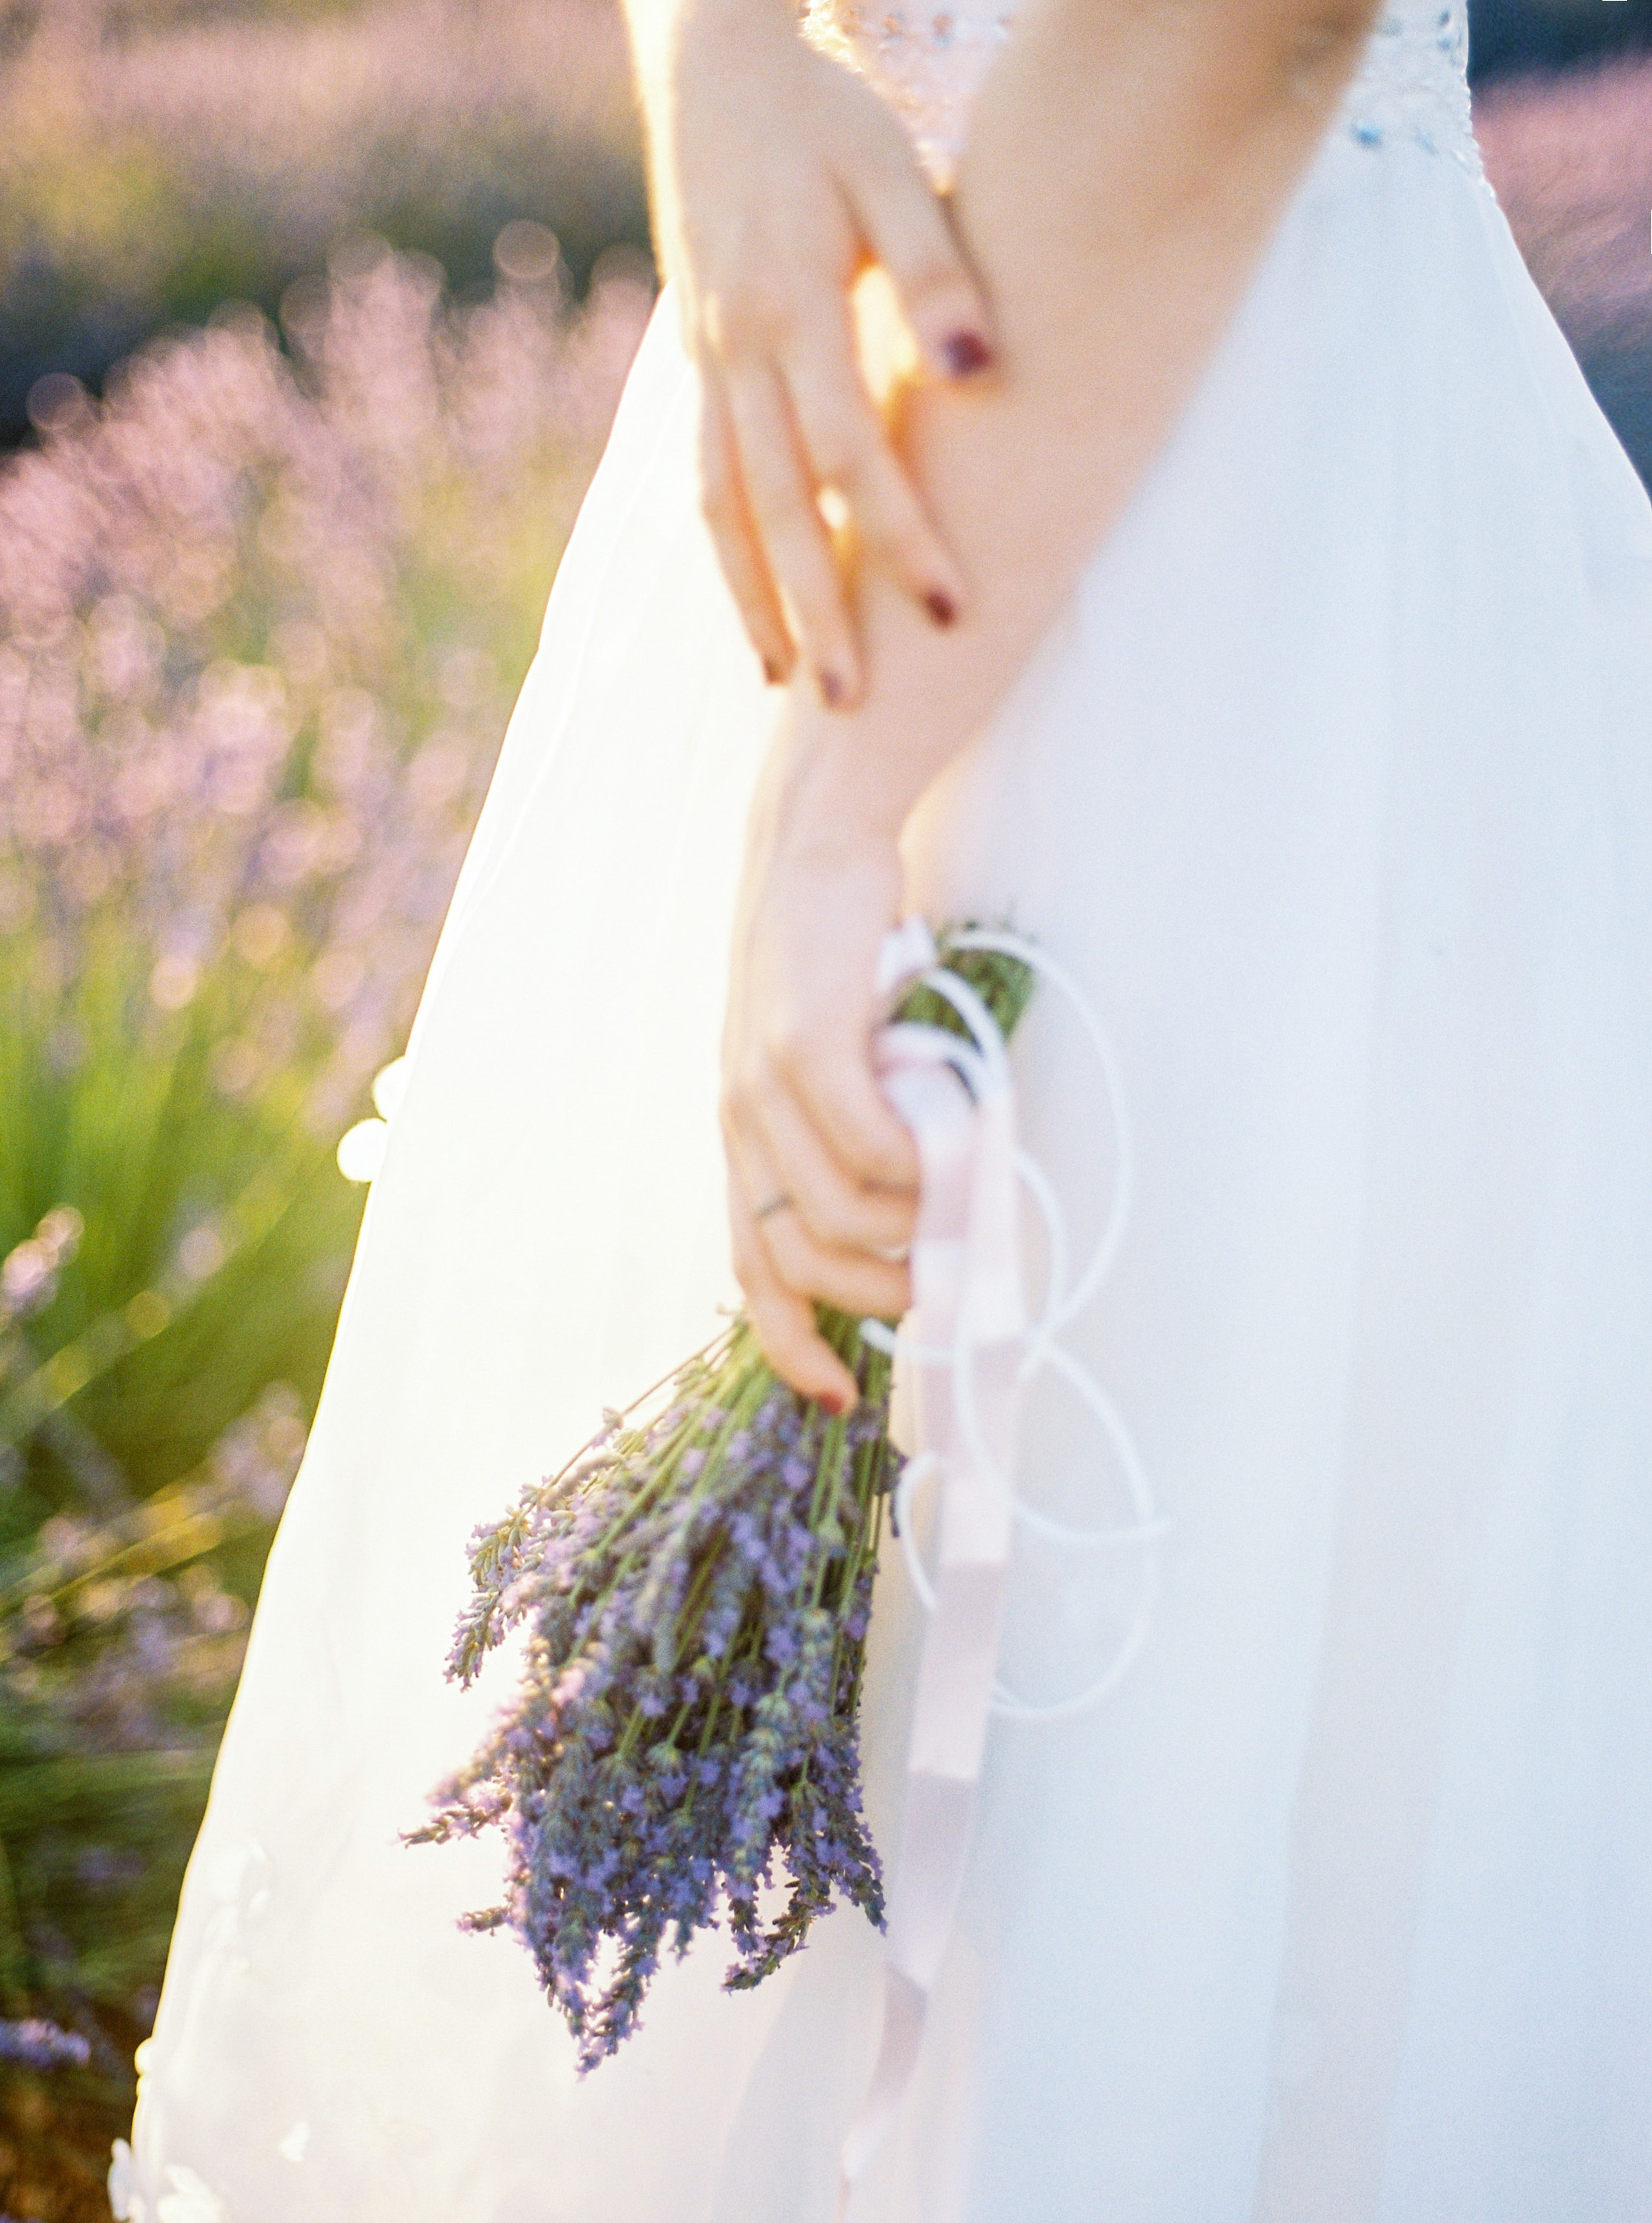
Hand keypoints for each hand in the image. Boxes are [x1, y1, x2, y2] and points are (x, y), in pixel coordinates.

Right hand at [632, 0, 995, 707]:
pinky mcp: (699, 372)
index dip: (900, 537)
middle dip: (816, 611)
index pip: (850, 452)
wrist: (713, 71)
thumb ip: (935, 271)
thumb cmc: (823, 117)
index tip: (951, 613)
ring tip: (789, 683)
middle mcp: (735, 354)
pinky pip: (705, 482)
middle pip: (774, 509)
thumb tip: (980, 370)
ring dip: (756, 601)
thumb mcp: (891, 170)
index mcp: (790, 308)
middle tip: (853, 706)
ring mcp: (706, 368)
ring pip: (723, 507)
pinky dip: (728, 557)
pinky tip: (758, 612)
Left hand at [721, 727, 919, 1407]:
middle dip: (872, 1299)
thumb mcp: (831, 1065)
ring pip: (836, 1212)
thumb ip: (851, 1139)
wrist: (816, 846)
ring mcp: (762, 1083)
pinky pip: (869, 1144)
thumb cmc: (842, 960)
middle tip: (936, 1290)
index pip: (752, 1270)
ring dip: (908, 1230)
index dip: (792, 1345)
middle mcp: (739, 1121)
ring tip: (956, 1207)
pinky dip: (919, 1163)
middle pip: (794, 1261)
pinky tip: (952, 1140)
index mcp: (743, 1137)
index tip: (843, 1397)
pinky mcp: (805, 1043)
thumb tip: (922, 1223)